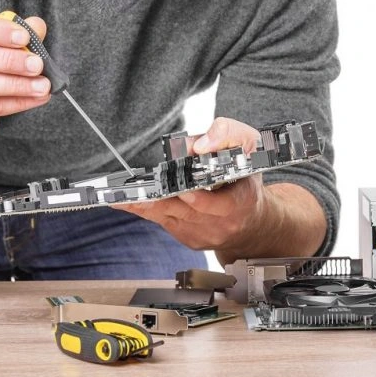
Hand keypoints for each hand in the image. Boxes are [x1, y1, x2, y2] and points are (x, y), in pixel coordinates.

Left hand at [114, 117, 268, 254]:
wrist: (253, 222)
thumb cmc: (247, 180)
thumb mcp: (250, 148)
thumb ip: (228, 135)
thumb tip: (197, 145)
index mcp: (242, 202)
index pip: (220, 205)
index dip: (199, 199)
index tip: (182, 191)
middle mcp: (223, 223)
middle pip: (186, 212)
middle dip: (161, 200)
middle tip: (136, 193)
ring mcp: (206, 235)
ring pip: (171, 218)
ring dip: (146, 205)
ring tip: (122, 197)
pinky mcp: (191, 240)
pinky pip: (165, 223)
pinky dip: (148, 210)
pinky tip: (130, 202)